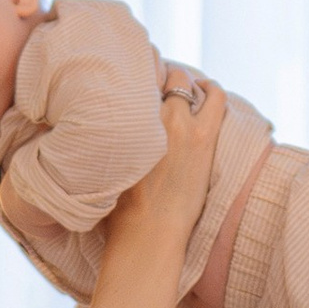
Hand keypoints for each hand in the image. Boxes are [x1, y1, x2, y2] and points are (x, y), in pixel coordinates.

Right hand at [107, 72, 225, 269]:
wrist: (147, 230)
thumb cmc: (118, 206)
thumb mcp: (100, 165)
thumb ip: (103, 139)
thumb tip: (93, 127)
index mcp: (120, 120)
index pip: (130, 80)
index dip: (135, 77)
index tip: (135, 80)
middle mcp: (148, 114)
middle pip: (156, 76)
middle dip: (159, 78)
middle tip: (160, 86)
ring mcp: (179, 124)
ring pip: (184, 82)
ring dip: (184, 82)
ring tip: (186, 86)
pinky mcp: (203, 136)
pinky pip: (214, 98)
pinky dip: (211, 90)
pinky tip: (207, 91)